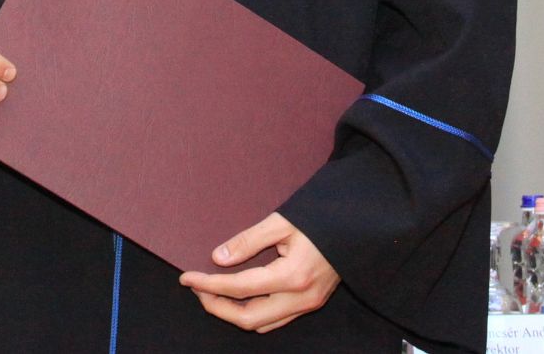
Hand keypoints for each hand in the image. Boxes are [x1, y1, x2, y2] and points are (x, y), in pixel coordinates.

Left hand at [178, 212, 340, 333]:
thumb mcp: (282, 222)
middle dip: (216, 306)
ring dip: (233, 312)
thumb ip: (248, 241)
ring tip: (213, 292)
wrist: (356, 226)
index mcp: (293, 276)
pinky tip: (240, 296)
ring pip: (261, 324)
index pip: (239, 288)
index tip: (187, 277)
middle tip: (197, 287)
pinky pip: (276, 319)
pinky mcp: (311, 303)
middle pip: (247, 317)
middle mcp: (301, 297)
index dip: (208, 284)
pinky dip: (253, 312)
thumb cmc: (320, 218)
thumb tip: (218, 258)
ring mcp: (308, 304)